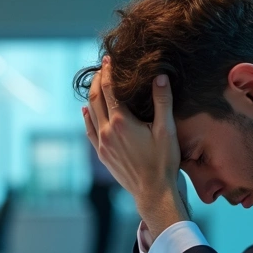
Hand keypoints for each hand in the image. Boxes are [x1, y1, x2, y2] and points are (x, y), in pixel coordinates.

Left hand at [82, 57, 188, 234]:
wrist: (154, 192)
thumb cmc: (164, 162)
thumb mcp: (166, 129)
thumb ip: (162, 101)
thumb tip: (160, 76)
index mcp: (122, 122)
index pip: (109, 89)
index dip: (108, 72)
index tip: (108, 60)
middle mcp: (107, 131)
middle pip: (95, 98)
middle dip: (97, 81)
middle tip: (102, 68)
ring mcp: (102, 145)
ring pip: (90, 114)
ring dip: (91, 97)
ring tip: (96, 85)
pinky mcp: (102, 155)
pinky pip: (89, 132)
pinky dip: (86, 118)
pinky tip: (86, 112)